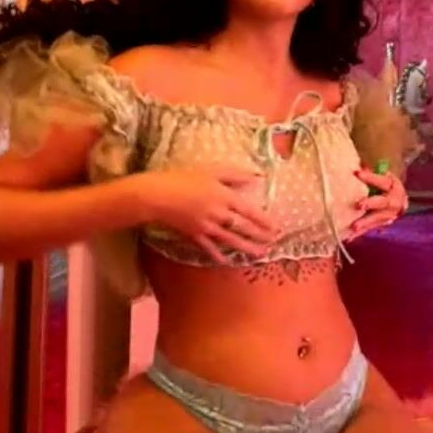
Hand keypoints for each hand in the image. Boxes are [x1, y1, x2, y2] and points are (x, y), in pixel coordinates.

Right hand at [133, 165, 282, 262]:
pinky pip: (209, 248)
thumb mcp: (210, 170)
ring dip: (246, 248)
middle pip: (244, 228)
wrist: (155, 195)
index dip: (264, 221)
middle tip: (273, 243)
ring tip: (260, 255)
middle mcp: (219, 214)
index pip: (250, 211)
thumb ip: (234, 174)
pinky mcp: (193, 235)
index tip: (276, 228)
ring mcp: (207, 227)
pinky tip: (226, 261)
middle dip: (259, 236)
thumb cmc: (181, 178)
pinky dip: (218, 255)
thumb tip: (257, 176)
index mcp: (225, 197)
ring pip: (231, 240)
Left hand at [343, 168, 407, 239]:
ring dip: (366, 223)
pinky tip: (349, 238)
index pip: (382, 181)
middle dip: (371, 203)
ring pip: (378, 219)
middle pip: (383, 202)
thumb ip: (369, 171)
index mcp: (392, 186)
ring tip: (354, 227)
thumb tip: (356, 164)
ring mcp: (389, 215)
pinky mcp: (382, 224)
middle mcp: (394, 201)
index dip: (370, 177)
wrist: (398, 199)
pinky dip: (360, 234)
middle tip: (359, 205)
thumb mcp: (380, 175)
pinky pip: (371, 229)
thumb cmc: (383, 184)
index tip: (356, 173)